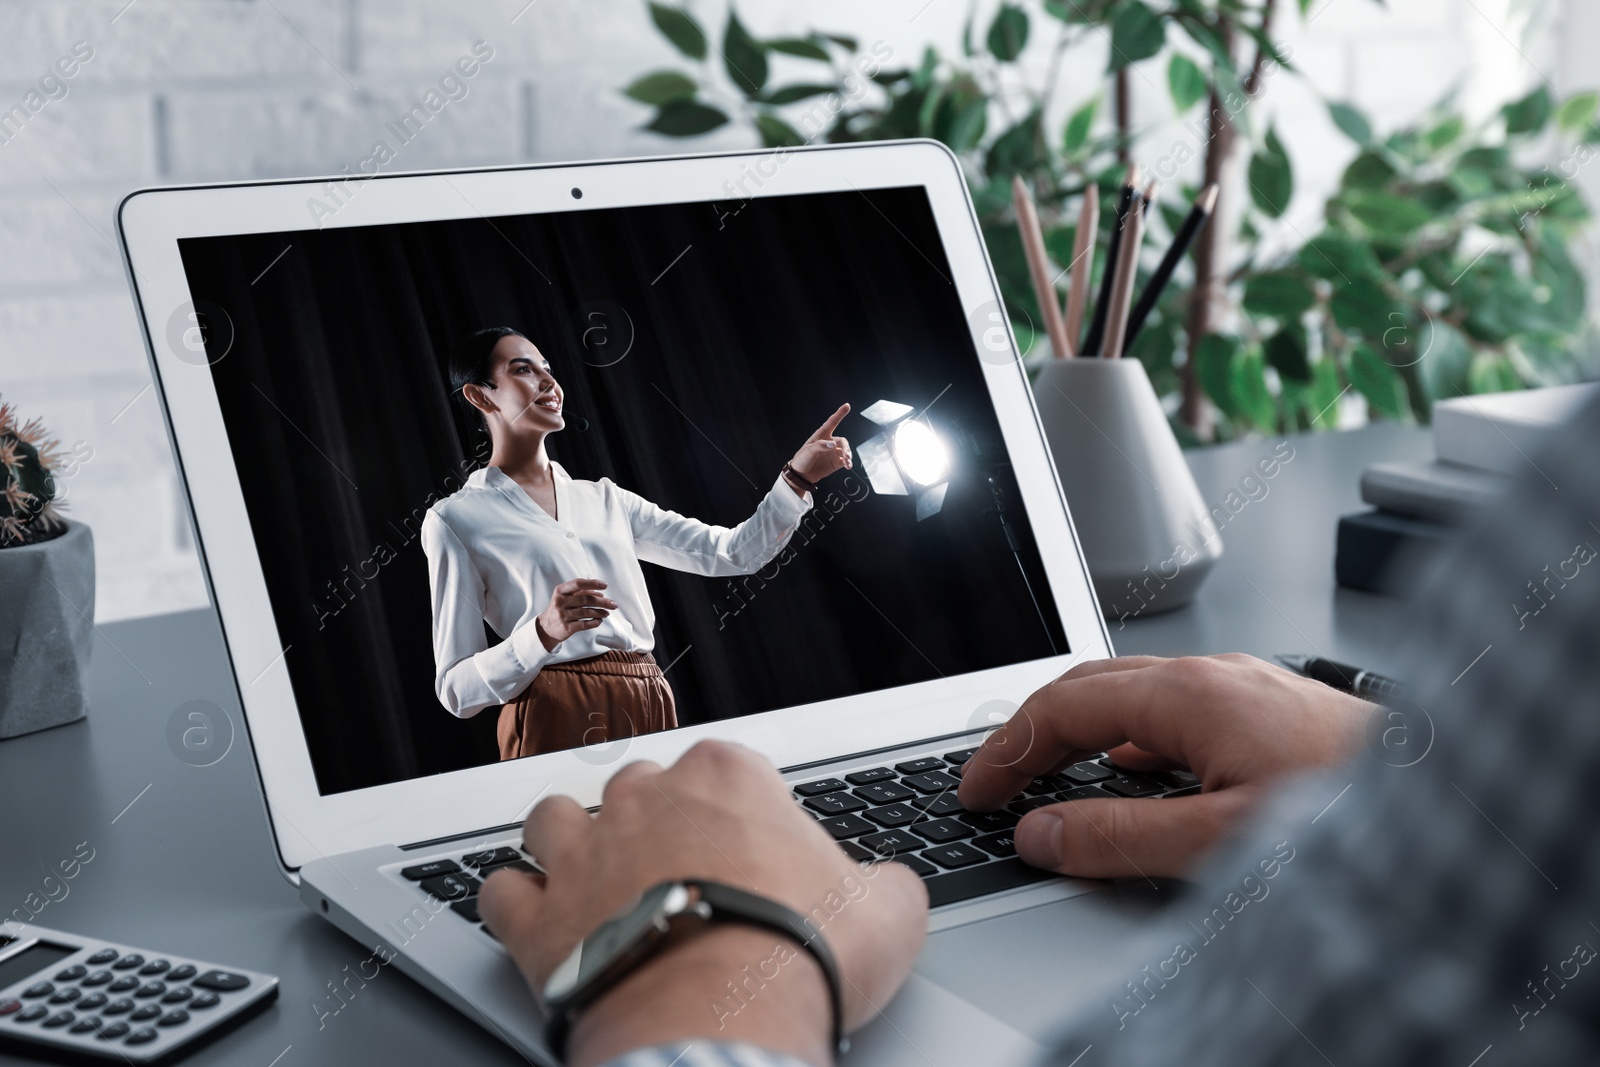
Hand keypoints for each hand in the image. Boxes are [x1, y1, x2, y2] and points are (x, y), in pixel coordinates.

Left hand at [478, 741, 927, 1066]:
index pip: (723, 768)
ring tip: (593, 878)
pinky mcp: (537, 919)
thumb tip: (891, 890)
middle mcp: (644, 799)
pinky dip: (514, 903)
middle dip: (651, 821)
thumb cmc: (798, 958)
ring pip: (552, 819)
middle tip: (677, 871)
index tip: (746, 849)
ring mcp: (582, 854)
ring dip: (567, 842)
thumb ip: (887, 884)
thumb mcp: (888, 912)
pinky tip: (537, 921)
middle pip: (636, 787)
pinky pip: (500, 890)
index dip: (735, 812)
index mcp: (726, 778)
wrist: (722, 1025)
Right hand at [535, 578, 616, 650]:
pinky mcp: (566, 628)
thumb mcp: (564, 597)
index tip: (605, 585)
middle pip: (586, 599)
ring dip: (600, 612)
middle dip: (603, 602)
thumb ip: (579, 592)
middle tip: (613, 604)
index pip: (578, 583)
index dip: (593, 583)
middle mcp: (560, 602)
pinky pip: (585, 624)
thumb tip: (599, 593)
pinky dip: (595, 622)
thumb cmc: (559, 609)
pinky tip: (600, 620)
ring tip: (607, 613)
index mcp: (560, 591)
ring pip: (587, 612)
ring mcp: (563, 615)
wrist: (545, 628)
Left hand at [788, 403, 852, 487]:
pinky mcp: (836, 462)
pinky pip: (846, 461)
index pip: (832, 422)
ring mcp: (833, 453)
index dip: (839, 414)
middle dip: (846, 447)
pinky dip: (848, 463)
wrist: (801, 475)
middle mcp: (829, 442)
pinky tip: (848, 466)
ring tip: (847, 461)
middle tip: (846, 455)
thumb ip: (820, 446)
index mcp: (821, 436)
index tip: (847, 406)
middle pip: (842, 441)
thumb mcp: (808, 451)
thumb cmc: (802, 459)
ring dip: (849, 455)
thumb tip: (833, 444)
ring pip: (846, 451)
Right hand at [957, 654, 1374, 878]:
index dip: (1007, 750)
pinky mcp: (1270, 709)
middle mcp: (1213, 675)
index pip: (1062, 707)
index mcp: (1190, 693)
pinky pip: (1175, 710)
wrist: (1457, 795)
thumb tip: (1043, 833)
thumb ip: (1121, 836)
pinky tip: (1137, 771)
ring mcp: (1244, 687)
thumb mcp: (1221, 838)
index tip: (976, 789)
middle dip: (1032, 732)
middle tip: (996, 780)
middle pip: (1091, 687)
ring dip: (1081, 733)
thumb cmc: (1356, 808)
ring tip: (1050, 776)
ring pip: (1134, 695)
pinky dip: (1130, 739)